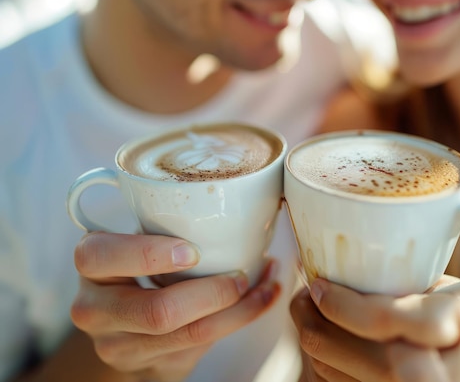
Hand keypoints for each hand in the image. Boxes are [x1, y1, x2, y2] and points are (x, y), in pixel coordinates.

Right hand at [71, 232, 280, 381]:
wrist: (127, 325)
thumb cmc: (142, 266)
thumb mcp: (138, 240)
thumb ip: (162, 221)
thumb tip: (236, 195)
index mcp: (91, 264)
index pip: (103, 256)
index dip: (150, 255)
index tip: (194, 251)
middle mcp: (94, 309)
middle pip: (158, 312)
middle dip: (214, 293)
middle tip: (243, 274)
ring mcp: (119, 346)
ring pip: (190, 334)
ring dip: (240, 310)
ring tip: (267, 284)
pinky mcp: (149, 368)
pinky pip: (202, 347)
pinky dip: (240, 320)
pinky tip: (261, 299)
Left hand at [291, 278, 459, 381]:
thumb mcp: (451, 291)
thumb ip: (405, 280)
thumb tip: (340, 260)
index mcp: (446, 328)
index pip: (379, 318)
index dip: (337, 301)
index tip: (318, 284)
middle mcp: (425, 373)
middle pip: (338, 351)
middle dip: (308, 320)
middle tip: (304, 297)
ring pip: (328, 370)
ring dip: (311, 337)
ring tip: (312, 314)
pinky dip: (326, 362)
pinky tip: (331, 341)